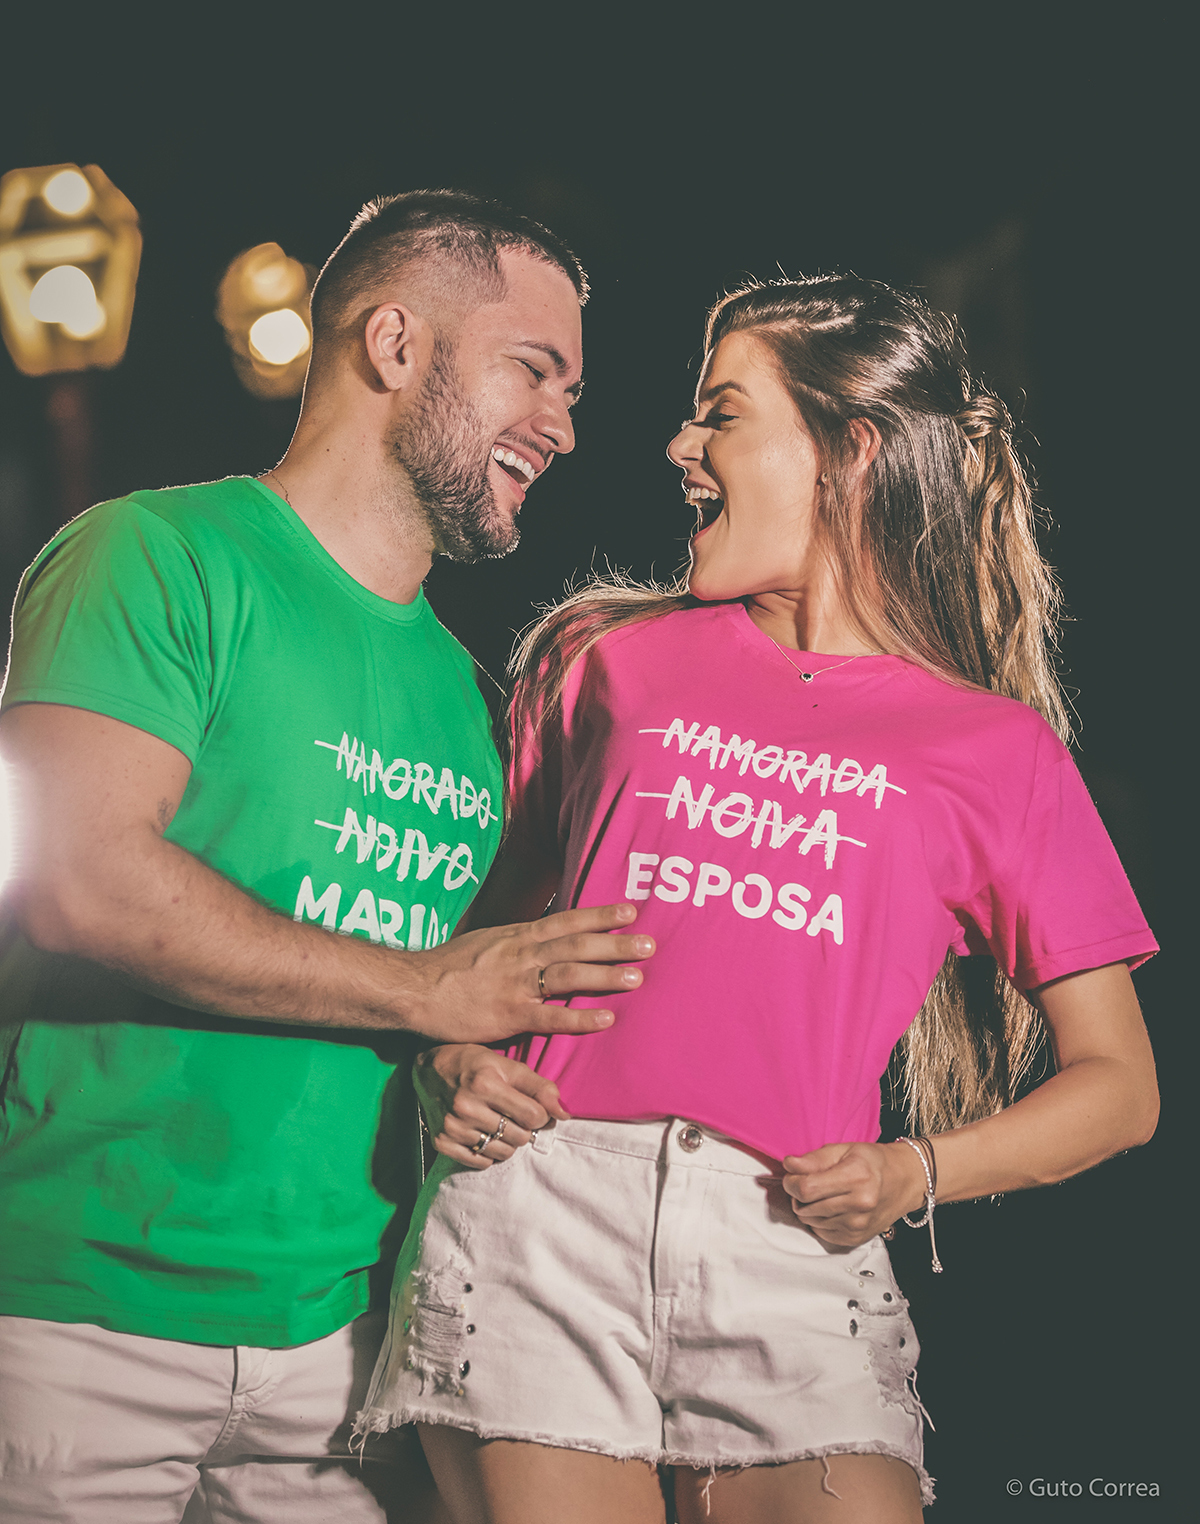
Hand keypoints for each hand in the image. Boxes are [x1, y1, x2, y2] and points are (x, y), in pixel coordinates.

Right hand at [409, 902, 653, 1043]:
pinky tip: (606, 1018)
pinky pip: (550, 1016)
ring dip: (605, 975)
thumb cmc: (447, 967)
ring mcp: (515, 984)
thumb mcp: (485, 942)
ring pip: (569, 975)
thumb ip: (515, 943)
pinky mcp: (508, 1014)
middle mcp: (521, 955)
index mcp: (517, 937)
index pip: (566, 920)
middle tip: (649, 944)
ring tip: (637, 977)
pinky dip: (579, 1017)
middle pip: (576, 945)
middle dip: (615, 944)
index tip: (631, 911)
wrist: (414, 987)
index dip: (600, 916)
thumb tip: (540, 939)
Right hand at [415, 1045, 567, 1169]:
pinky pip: (481, 1163)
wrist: (429, 1069)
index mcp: (485, 1083)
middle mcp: (466, 1106)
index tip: (535, 1108)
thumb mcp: (507, 1066)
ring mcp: (452, 1126)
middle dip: (525, 1128)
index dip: (541, 1114)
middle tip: (514, 1115)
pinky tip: (483, 1133)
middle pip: (520, 1137)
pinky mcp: (442, 1142)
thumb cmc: (474, 1064)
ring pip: (503, 1153)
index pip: (534, 1116)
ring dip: (508, 1142)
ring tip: (499, 1123)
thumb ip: (539, 1087)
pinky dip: (488, 1153)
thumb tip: (565, 1113)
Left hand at [781, 1141, 927, 1247]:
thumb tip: (789, 1165)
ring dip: (807, 1208)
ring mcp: (858, 1225)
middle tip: (806, 1183)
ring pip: (811, 1221)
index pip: (807, 1188)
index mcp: (855, 1177)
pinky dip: (819, 1221)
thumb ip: (815, 1159)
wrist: (905, 1181)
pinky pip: (822, 1233)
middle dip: (797, 1195)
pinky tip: (830, 1207)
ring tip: (820, 1194)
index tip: (792, 1176)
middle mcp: (859, 1204)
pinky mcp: (856, 1238)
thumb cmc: (874, 1162)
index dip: (791, 1182)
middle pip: (806, 1207)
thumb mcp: (844, 1149)